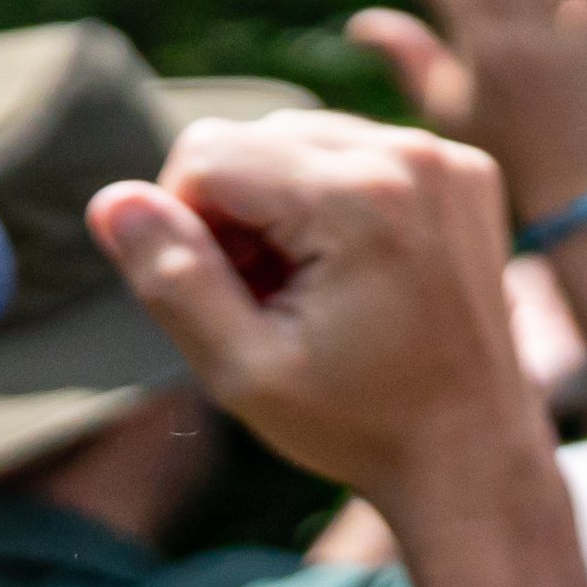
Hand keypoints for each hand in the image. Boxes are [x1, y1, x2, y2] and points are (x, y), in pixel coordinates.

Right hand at [90, 112, 529, 509]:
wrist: (475, 449)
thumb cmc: (359, 424)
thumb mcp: (244, 371)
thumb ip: (172, 280)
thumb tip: (111, 199)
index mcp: (359, 198)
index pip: (206, 153)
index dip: (188, 226)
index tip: (230, 297)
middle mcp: (410, 155)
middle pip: (252, 138)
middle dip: (237, 214)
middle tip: (273, 300)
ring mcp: (446, 156)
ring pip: (299, 137)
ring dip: (281, 203)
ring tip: (312, 288)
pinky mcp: (464, 168)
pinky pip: (355, 148)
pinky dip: (332, 196)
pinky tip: (352, 269)